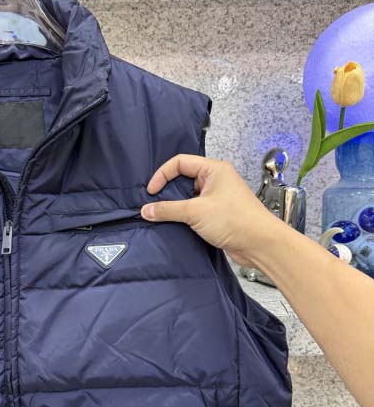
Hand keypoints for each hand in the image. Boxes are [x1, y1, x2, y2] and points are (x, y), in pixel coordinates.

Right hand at [140, 154, 282, 267]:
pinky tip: (175, 224)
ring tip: (162, 215)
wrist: (260, 244)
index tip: (151, 192)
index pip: (181, 162)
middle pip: (184, 178)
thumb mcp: (195, 212)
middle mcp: (217, 180)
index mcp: (214, 169)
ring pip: (190, 196)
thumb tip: (146, 210)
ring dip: (176, 205)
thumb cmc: (233, 220)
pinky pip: (196, 209)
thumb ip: (168, 210)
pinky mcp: (219, 214)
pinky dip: (185, 216)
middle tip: (154, 203)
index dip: (163, 174)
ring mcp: (219, 197)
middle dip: (168, 190)